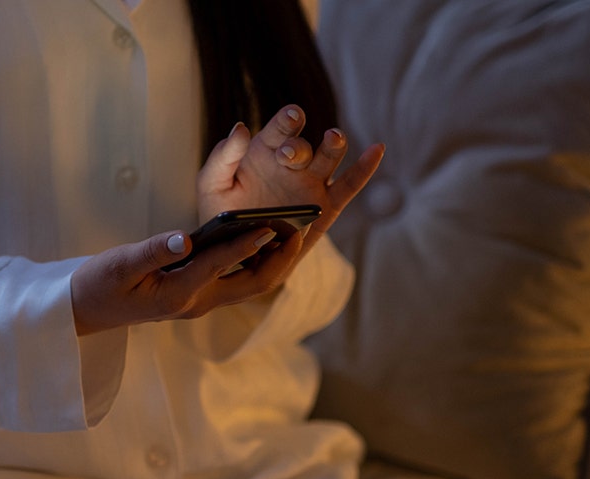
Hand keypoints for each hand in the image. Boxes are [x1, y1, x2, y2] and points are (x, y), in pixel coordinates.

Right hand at [71, 224, 302, 335]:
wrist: (87, 311)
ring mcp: (201, 302)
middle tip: (300, 230)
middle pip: (253, 285)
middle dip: (280, 259)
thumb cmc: (99, 284)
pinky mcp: (199, 295)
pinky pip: (239, 280)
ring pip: (251, 285)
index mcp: (178, 293)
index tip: (272, 225)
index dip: (248, 243)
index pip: (221, 264)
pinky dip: (258, 260)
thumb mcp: (120, 264)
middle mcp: (197, 302)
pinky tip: (267, 237)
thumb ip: (154, 251)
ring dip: (275, 261)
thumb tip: (185, 237)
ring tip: (293, 231)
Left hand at [197, 104, 383, 263]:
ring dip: (334, 145)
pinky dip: (365, 168)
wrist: (234, 251)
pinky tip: (377, 149)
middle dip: (298, 146)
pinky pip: (350, 185)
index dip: (287, 120)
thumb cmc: (221, 213)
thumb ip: (222, 156)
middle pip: (303, 145)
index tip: (292, 116)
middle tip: (288, 155)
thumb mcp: (211, 184)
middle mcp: (291, 163)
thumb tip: (240, 127)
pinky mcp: (326, 207)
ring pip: (329, 157)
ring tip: (333, 138)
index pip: (280, 128)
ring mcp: (311, 183)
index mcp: (265, 150)